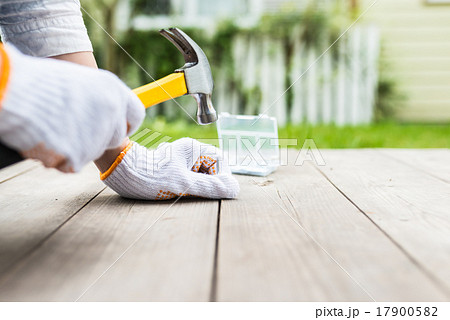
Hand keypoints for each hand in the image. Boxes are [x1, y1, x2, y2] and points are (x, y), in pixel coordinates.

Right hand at [0, 45, 144, 171]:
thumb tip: (108, 111)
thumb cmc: (40, 83)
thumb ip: (98, 99)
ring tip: (52, 125)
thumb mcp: (79, 83)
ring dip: (75, 145)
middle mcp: (112, 111)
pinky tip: (47, 138)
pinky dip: (60, 156)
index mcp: (113, 90)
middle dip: (98, 137)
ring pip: (92, 150)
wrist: (11, 89)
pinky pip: (73, 162)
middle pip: (115, 137)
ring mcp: (97, 134)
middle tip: (73, 126)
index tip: (119, 127)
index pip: (136, 114)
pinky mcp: (79, 154)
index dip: (126, 123)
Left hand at [101, 138, 239, 199]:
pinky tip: (175, 190)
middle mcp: (188, 151)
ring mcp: (179, 158)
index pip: (220, 160)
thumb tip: (233, 189)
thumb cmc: (149, 176)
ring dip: (197, 185)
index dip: (222, 176)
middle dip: (209, 182)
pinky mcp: (171, 167)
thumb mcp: (182, 185)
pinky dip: (187, 186)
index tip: (216, 191)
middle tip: (197, 194)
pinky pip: (188, 176)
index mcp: (193, 149)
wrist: (120, 172)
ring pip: (199, 173)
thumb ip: (209, 187)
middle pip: (211, 167)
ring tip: (183, 192)